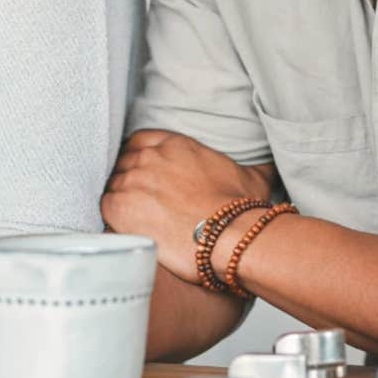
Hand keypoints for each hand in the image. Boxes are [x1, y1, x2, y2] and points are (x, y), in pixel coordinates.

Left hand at [102, 130, 274, 282]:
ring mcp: (133, 180)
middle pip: (124, 161)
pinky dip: (111, 215)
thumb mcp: (253, 178)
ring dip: (121, 197)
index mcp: (175, 144)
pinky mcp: (120, 206)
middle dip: (129, 178)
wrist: (230, 236)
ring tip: (133, 217)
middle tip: (138, 199)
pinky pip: (104, 205)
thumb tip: (272, 165)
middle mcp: (150, 157)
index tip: (142, 173)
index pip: (140, 140)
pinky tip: (124, 226)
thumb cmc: (241, 210)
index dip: (138, 157)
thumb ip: (256, 166)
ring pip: (114, 183)